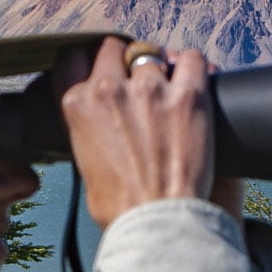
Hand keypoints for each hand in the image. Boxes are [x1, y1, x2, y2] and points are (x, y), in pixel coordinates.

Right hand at [54, 38, 215, 230]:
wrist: (157, 223)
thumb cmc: (122, 207)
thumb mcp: (83, 163)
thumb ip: (87, 130)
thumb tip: (100, 121)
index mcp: (77, 105)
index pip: (73, 57)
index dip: (91, 61)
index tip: (104, 68)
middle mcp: (109, 90)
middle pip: (114, 48)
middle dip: (126, 60)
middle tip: (140, 79)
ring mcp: (149, 89)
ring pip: (152, 52)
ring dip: (161, 65)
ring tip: (171, 82)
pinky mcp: (188, 95)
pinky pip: (194, 60)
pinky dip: (196, 67)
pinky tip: (198, 79)